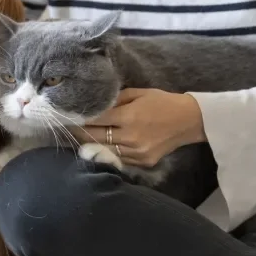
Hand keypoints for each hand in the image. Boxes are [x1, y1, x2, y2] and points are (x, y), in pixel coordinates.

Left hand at [70, 88, 204, 167]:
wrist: (190, 120)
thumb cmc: (163, 102)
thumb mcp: (139, 93)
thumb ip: (116, 99)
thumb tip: (94, 103)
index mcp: (130, 116)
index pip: (97, 118)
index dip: (80, 117)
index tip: (67, 115)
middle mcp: (131, 136)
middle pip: (95, 136)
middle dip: (79, 131)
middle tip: (65, 127)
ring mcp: (137, 152)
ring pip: (105, 150)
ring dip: (90, 144)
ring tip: (77, 138)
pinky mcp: (143, 162)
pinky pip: (119, 158)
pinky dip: (108, 152)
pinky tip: (99, 147)